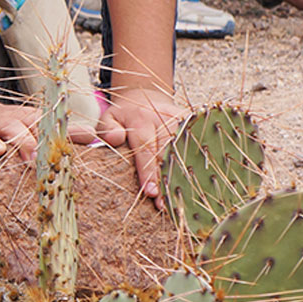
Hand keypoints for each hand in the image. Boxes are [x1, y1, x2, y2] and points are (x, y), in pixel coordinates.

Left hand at [98, 85, 187, 201]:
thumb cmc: (124, 116)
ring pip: (183, 151)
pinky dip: (195, 164)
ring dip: (181, 176)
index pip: (146, 148)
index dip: (148, 171)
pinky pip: (194, 145)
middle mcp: (162, 118)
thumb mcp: (109, 118)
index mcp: (141, 119)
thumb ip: (108, 128)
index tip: (150, 192)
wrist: (144, 96)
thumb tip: (115, 138)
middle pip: (167, 153)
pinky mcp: (191, 121)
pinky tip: (193, 185)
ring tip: (179, 201)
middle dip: (165, 180)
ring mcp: (180, 119)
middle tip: (164, 204)